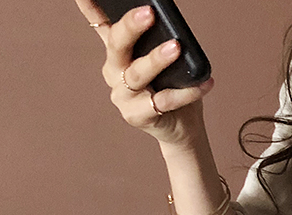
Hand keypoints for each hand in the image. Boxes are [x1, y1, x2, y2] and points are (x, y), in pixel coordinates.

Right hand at [74, 2, 212, 138]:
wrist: (181, 124)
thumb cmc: (171, 82)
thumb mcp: (161, 51)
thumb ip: (157, 32)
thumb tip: (166, 8)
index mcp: (117, 50)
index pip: (99, 23)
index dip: (89, 6)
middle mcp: (114, 71)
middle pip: (117, 45)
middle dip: (131, 26)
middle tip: (149, 12)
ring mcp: (123, 96)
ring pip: (137, 74)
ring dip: (157, 60)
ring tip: (176, 48)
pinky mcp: (137, 116)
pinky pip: (162, 101)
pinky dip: (185, 93)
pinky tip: (203, 84)